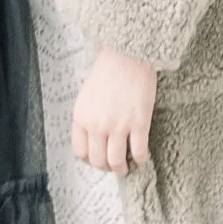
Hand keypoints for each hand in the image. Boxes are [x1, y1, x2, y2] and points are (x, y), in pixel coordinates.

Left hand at [71, 48, 157, 175]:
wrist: (127, 55)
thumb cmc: (108, 71)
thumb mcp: (87, 96)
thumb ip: (88, 118)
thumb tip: (94, 139)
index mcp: (81, 117)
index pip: (81, 152)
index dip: (90, 160)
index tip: (98, 159)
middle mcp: (97, 125)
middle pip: (98, 161)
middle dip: (106, 167)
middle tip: (114, 166)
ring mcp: (118, 126)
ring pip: (117, 162)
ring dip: (122, 169)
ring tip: (127, 167)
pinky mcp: (139, 124)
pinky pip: (139, 152)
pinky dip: (140, 159)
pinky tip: (141, 157)